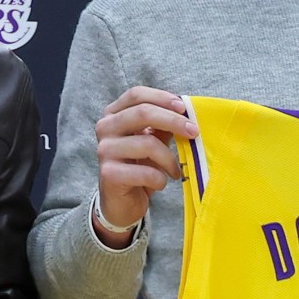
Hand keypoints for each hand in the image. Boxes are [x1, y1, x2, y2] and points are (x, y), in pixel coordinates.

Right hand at [92, 86, 198, 247]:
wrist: (122, 203)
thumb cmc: (139, 167)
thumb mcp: (152, 142)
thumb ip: (163, 125)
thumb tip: (186, 111)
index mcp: (114, 115)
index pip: (136, 95)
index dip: (162, 97)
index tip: (184, 108)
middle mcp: (105, 128)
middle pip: (143, 112)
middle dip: (174, 121)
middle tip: (194, 132)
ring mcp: (104, 150)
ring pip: (148, 143)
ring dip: (169, 159)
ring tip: (175, 170)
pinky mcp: (108, 173)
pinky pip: (145, 171)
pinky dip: (160, 178)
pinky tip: (161, 182)